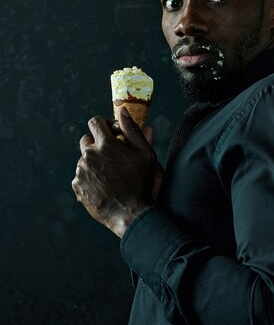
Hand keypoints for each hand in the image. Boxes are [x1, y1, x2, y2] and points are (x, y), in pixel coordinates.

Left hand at [71, 106, 163, 236]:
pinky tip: (104, 185)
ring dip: (94, 162)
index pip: (95, 122)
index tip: (113, 135)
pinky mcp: (77, 186)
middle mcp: (89, 155)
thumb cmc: (142, 183)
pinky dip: (90, 177)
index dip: (105, 126)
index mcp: (106, 144)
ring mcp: (81, 172)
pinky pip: (80, 175)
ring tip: (111, 175)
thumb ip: (133, 130)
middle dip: (98, 144)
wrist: (131, 214)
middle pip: (86, 140)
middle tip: (113, 156)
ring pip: (84, 158)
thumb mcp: (146, 154)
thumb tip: (124, 110)